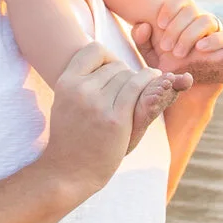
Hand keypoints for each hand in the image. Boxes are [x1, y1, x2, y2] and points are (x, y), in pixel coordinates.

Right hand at [39, 43, 162, 193]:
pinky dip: (150, 82)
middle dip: (125, 76)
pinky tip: (158, 83)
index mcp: (66, 83)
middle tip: (126, 93)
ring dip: (140, 81)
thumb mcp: (65, 103)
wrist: (69, 172)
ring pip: (129, 77)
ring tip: (145, 87)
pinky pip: (138, 89)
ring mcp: (98, 104)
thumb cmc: (71, 139)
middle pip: (116, 66)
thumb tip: (103, 57)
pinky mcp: (116, 119)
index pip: (93, 50)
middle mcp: (80, 90)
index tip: (113, 72)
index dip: (108, 57)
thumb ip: (80, 82)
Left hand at [132, 0, 222, 85]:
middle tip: (170, 48)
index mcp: (184, 18)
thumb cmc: (167, 70)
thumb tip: (143, 24)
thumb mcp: (150, 57)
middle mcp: (202, 23)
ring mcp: (218, 36)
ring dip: (200, 35)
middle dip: (181, 29)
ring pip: (213, 23)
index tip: (160, 25)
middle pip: (196, 13)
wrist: (183, 93)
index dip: (171, 7)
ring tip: (193, 51)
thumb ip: (142, 40)